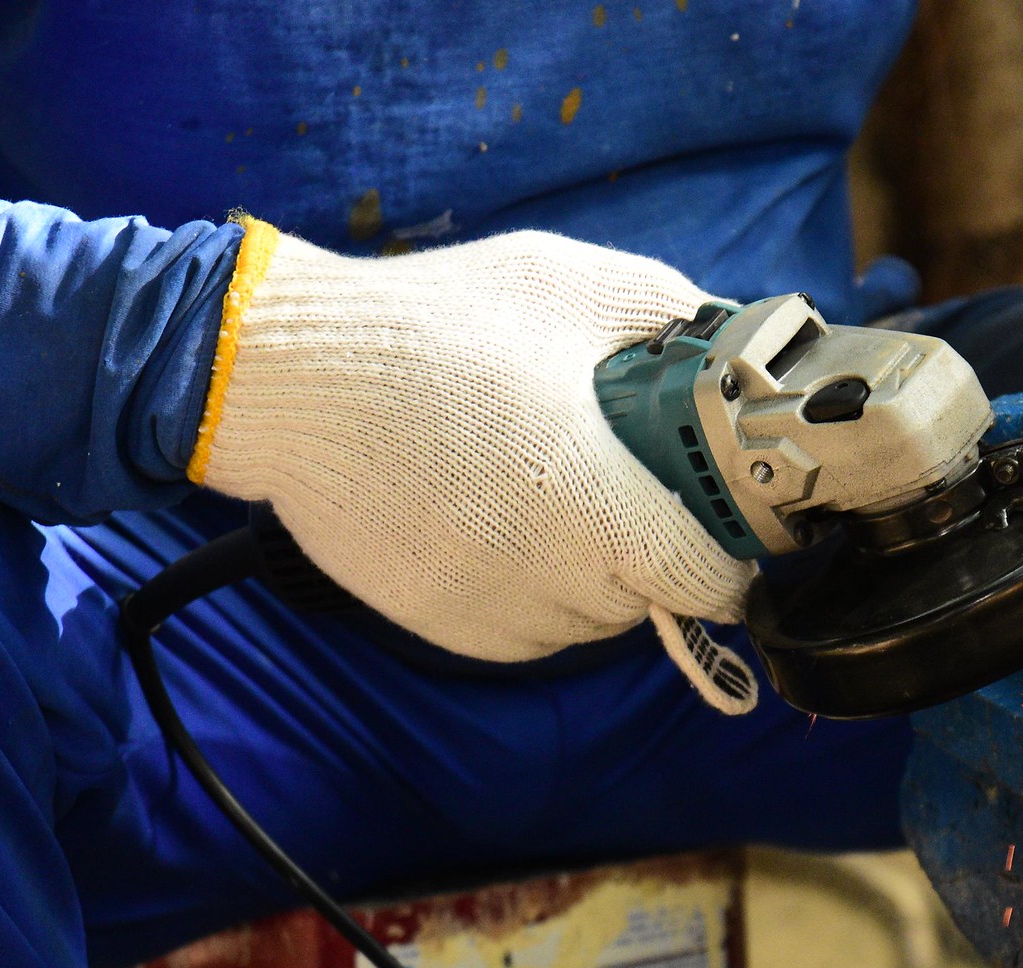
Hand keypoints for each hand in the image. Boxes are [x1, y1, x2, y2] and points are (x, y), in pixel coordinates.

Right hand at [195, 225, 757, 708]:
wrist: (288, 380)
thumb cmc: (433, 328)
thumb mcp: (573, 285)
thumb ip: (676, 317)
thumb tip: (734, 349)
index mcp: (606, 510)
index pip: (715, 582)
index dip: (725, 545)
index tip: (713, 507)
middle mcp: (559, 583)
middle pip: (656, 599)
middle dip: (655, 543)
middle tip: (617, 474)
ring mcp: (500, 615)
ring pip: (593, 618)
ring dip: (594, 571)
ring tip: (545, 486)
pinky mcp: (450, 628)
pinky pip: (530, 626)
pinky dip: (533, 586)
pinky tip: (498, 516)